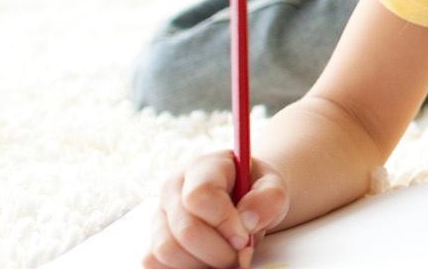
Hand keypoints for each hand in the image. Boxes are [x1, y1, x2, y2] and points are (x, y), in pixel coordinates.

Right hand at [144, 150, 289, 268]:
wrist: (242, 199)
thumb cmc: (256, 192)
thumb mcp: (273, 187)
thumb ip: (269, 198)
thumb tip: (247, 221)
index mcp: (202, 168)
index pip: (201, 196)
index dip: (223, 223)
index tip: (244, 238)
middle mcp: (173, 189)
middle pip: (185, 230)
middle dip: (218, 252)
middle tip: (240, 256)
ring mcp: (160, 215)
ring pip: (166, 250)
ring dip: (202, 264)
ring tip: (226, 259)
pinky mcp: (154, 240)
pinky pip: (156, 263)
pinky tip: (207, 263)